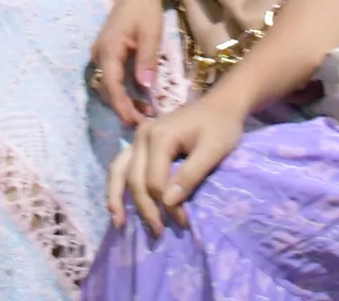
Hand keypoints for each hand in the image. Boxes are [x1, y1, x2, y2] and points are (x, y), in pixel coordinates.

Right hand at [92, 0, 164, 125]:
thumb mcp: (150, 35)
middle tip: (143, 121)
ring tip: (145, 112)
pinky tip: (139, 96)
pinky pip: (112, 76)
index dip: (121, 106)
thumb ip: (146, 60)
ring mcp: (101, 53)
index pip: (111, 85)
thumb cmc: (146, 9)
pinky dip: (123, 89)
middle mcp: (99, 54)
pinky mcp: (107, 53)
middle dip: (123, 107)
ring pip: (108, 84)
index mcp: (108, 49)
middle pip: (107, 88)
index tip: (134, 121)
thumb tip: (144, 87)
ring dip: (123, 99)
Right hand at [104, 96, 244, 232]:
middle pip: (135, 180)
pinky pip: (122, 165)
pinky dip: (117, 185)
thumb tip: (168, 202)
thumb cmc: (221, 126)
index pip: (155, 181)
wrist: (220, 105)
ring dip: (117, 199)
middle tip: (159, 232)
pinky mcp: (140, 142)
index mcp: (159, 136)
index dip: (167, 206)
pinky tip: (117, 204)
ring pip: (119, 172)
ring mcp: (138, 138)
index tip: (184, 222)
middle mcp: (142, 136)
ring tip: (119, 224)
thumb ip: (191, 174)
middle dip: (146, 209)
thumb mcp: (213, 150)